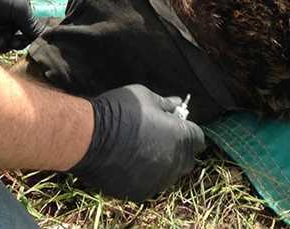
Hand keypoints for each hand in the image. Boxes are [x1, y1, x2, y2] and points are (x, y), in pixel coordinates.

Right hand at [69, 84, 205, 200]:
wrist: (90, 137)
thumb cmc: (121, 111)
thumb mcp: (146, 97)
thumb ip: (166, 103)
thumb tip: (178, 103)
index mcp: (182, 138)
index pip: (198, 138)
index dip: (187, 131)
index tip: (176, 126)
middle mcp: (175, 163)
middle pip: (186, 159)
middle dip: (178, 149)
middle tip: (160, 138)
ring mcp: (158, 180)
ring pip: (168, 174)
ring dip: (162, 164)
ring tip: (142, 151)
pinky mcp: (140, 192)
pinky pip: (149, 184)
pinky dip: (144, 176)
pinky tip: (130, 163)